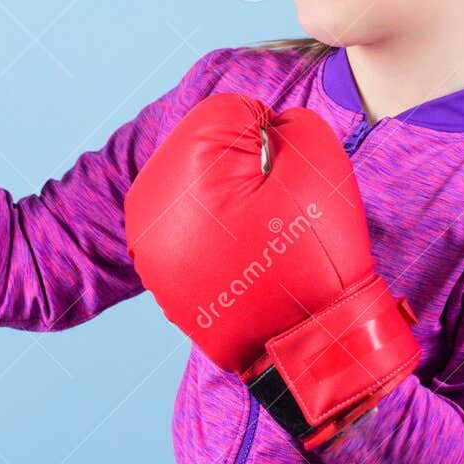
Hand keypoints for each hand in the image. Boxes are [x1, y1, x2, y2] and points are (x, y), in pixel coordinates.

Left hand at [124, 92, 418, 447]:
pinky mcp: (160, 277)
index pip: (228, 114)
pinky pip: (194, 230)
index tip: (286, 181)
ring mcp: (147, 248)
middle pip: (205, 150)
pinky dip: (219, 235)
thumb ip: (286, 122)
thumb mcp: (316, 162)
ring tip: (261, 240)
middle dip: (244, 169)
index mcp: (177, 171)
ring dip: (229, 200)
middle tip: (275, 214)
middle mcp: (147, 208)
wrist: (310, 348)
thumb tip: (259, 127)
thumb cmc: (316, 253)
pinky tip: (245, 262)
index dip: (272, 139)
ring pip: (198, 189)